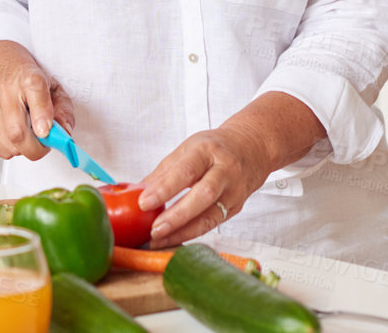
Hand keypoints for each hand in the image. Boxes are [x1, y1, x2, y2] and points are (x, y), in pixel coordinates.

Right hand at [0, 41, 76, 162]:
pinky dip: (10, 149)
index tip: (45, 131)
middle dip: (36, 148)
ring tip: (28, 133)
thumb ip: (63, 110)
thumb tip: (64, 133)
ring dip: (24, 148)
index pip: (35, 93)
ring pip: (9, 145)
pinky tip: (13, 135)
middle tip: (44, 143)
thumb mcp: (53, 87)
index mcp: (30, 78)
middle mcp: (7, 92)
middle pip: (17, 132)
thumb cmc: (27, 80)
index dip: (42, 115)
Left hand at [137, 121, 274, 246]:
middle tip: (153, 230)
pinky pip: (213, 224)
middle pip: (202, 196)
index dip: (164, 188)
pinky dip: (192, 233)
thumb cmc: (213, 148)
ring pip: (210, 217)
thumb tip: (135, 193)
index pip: (185, 171)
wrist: (251, 148)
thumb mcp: (187, 150)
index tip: (144, 203)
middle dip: (176, 216)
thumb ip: (163, 172)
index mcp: (207, 150)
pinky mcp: (236, 208)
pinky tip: (174, 238)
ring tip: (159, 240)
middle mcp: (225, 170)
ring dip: (183, 232)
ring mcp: (234, 191)